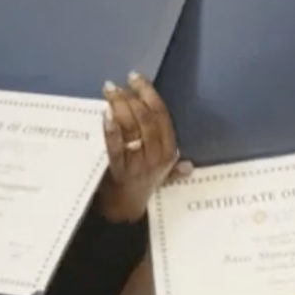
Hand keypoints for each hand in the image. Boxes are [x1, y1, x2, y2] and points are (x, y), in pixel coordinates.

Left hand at [94, 74, 181, 221]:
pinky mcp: (118, 172)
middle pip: (147, 120)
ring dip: (120, 107)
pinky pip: (116, 148)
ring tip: (109, 92)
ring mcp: (137, 165)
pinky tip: (105, 115)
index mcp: (168, 153)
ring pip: (132, 130)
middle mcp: (156, 157)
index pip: (162, 117)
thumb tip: (188, 165)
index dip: (149, 95)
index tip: (136, 79)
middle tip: (117, 84)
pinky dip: (111, 130)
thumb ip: (174, 169)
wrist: (124, 214)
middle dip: (132, 97)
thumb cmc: (141, 189)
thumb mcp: (163, 178)